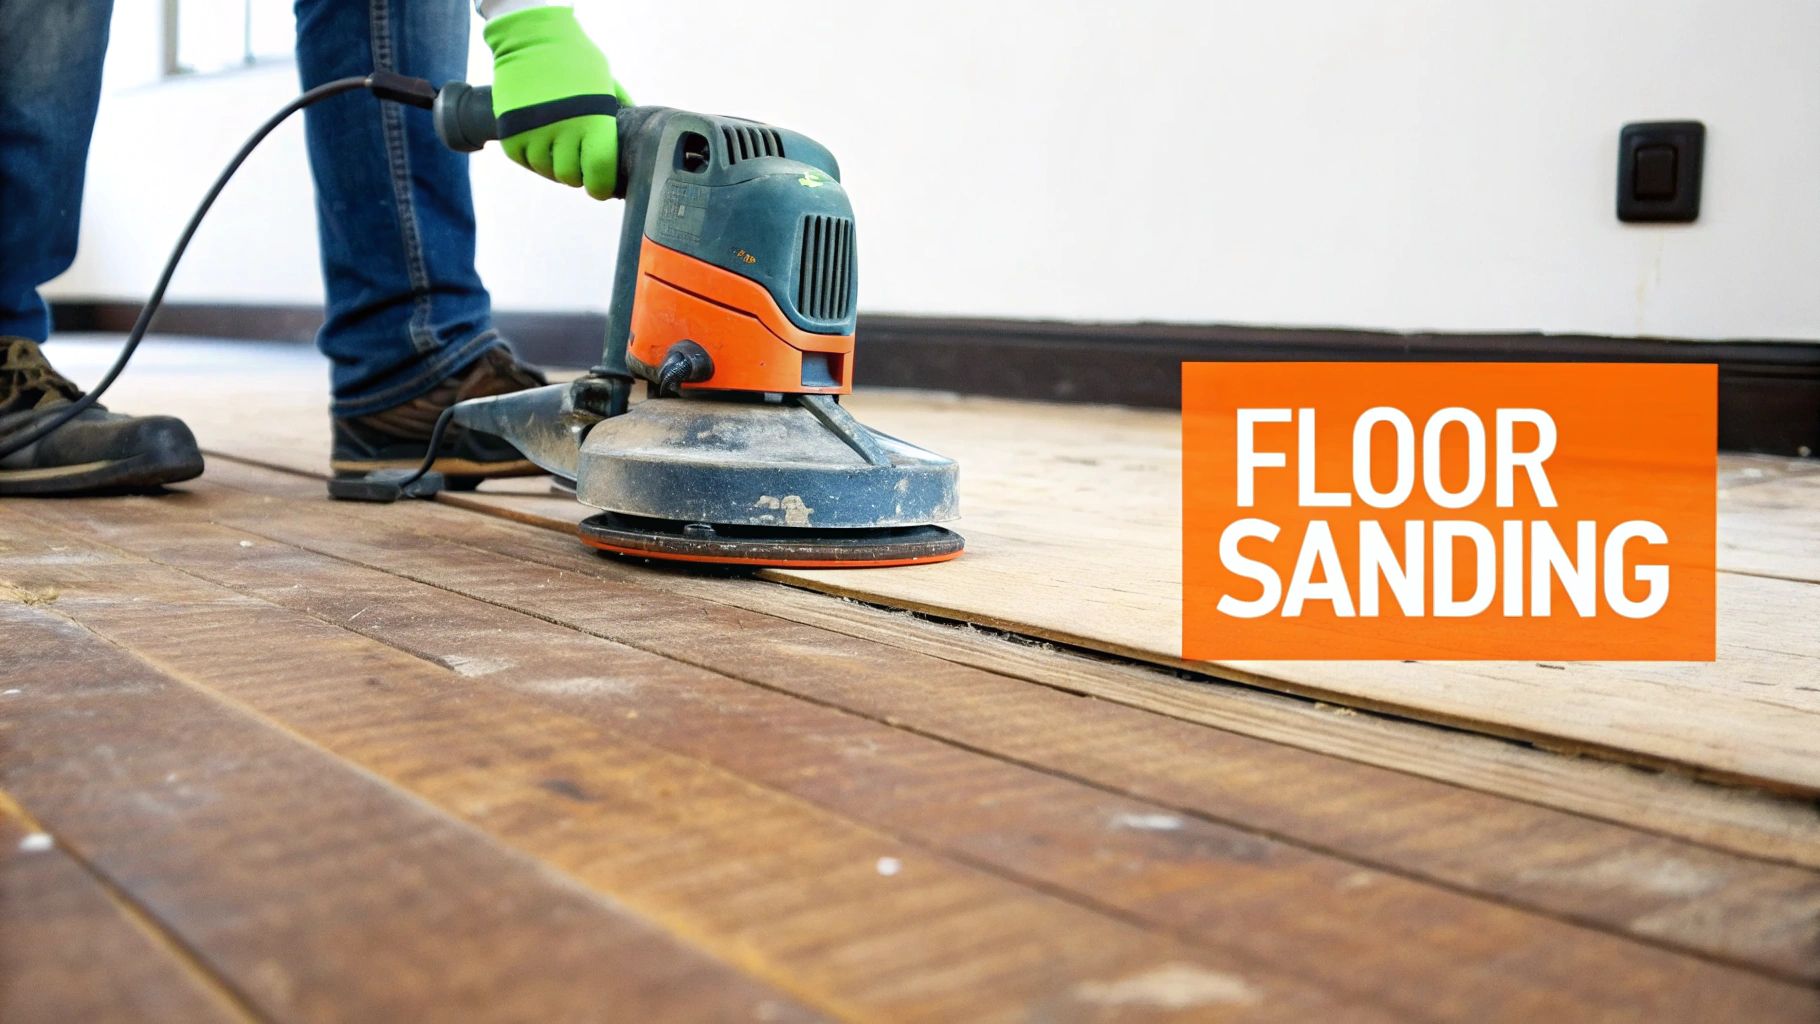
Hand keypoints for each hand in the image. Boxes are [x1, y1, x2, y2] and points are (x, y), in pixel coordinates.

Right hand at [484, 6, 631, 198]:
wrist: (530, 38)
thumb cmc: (574, 59)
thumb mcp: (607, 83)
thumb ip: (618, 113)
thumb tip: (634, 140)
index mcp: (593, 121)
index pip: (599, 173)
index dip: (601, 186)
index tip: (601, 187)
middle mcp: (563, 131)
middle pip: (570, 177)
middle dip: (577, 174)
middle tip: (579, 161)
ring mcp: (534, 133)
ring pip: (546, 170)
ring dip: (554, 164)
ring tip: (559, 146)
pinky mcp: (510, 133)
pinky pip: (524, 161)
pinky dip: (533, 156)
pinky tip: (540, 141)